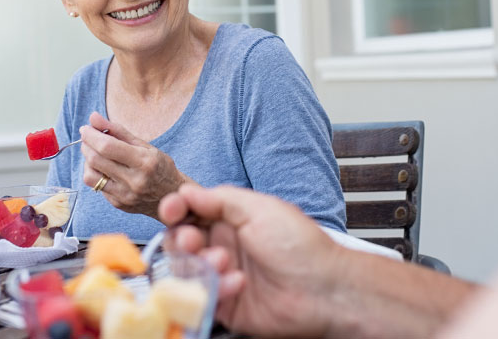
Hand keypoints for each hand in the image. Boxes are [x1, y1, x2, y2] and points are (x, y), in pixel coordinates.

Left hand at [81, 111, 193, 219]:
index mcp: (144, 162)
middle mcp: (134, 181)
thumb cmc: (159, 166)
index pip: (107, 147)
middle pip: (96, 160)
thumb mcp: (144, 145)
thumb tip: (93, 117)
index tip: (85, 128)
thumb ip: (117, 130)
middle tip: (87, 137)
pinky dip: (95, 173)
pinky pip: (97, 186)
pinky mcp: (118, 204)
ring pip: (90, 176)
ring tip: (94, 153)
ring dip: (87, 160)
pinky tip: (104, 168)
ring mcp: (125, 195)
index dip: (91, 135)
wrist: (172, 196)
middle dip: (86, 145)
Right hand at [158, 184, 343, 337]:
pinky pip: (202, 296)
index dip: (176, 210)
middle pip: (180, 241)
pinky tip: (239, 284)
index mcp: (231, 219)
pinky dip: (216, 288)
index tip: (172, 210)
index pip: (190, 212)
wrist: (325, 291)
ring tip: (224, 262)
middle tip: (193, 241)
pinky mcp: (226, 304)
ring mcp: (223, 275)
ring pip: (187, 269)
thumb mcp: (260, 209)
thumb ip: (220, 199)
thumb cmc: (300, 245)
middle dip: (182, 239)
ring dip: (199, 264)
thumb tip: (186, 192)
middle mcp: (224, 245)